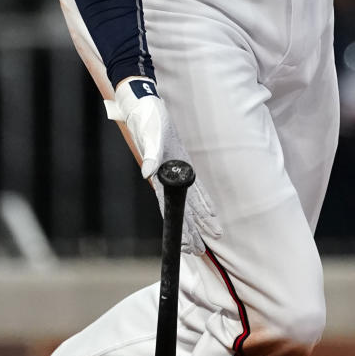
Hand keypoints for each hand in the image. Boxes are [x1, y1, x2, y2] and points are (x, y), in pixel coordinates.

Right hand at [106, 77, 219, 254]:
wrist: (145, 104)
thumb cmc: (147, 118)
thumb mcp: (150, 135)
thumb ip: (150, 154)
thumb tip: (147, 173)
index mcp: (160, 175)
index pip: (170, 208)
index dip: (179, 227)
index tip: (186, 245)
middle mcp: (167, 178)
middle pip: (181, 210)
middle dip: (191, 231)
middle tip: (199, 251)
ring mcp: (175, 171)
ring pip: (189, 202)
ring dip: (198, 220)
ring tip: (209, 238)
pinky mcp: (182, 162)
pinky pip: (194, 187)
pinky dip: (202, 200)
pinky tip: (209, 212)